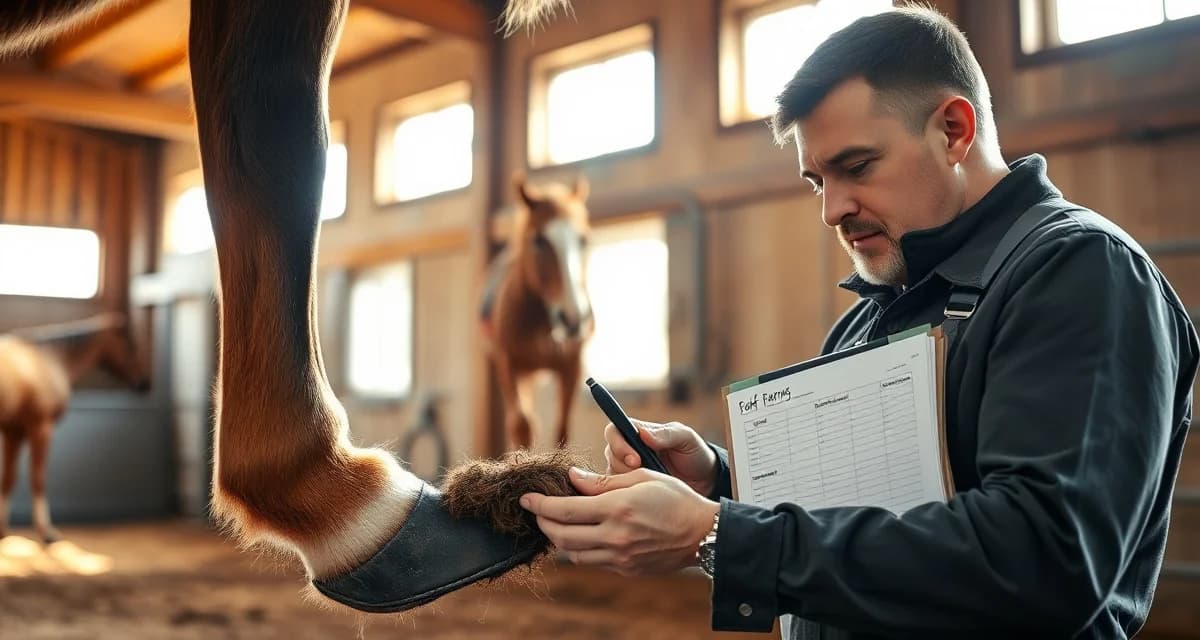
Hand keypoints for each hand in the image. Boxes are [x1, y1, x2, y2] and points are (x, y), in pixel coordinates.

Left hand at [521, 467, 719, 575]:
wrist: (704, 534)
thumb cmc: (676, 498)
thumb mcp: (641, 478)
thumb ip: (603, 481)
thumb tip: (572, 479)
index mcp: (617, 508)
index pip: (564, 510)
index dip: (539, 505)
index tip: (526, 498)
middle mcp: (615, 535)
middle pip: (561, 535)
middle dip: (542, 523)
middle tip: (537, 511)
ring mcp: (620, 556)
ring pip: (573, 554)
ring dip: (559, 538)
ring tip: (558, 523)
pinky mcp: (627, 569)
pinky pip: (593, 562)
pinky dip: (582, 549)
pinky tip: (584, 535)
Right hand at [604, 420, 717, 496]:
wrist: (704, 482)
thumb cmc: (695, 455)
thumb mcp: (686, 439)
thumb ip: (666, 434)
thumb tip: (642, 433)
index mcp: (638, 432)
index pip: (613, 431)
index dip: (619, 444)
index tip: (635, 459)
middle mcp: (628, 449)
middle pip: (609, 453)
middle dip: (624, 466)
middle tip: (643, 475)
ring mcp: (627, 470)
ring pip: (611, 473)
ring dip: (627, 481)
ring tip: (648, 486)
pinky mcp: (630, 489)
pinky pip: (617, 492)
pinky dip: (628, 493)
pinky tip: (644, 496)